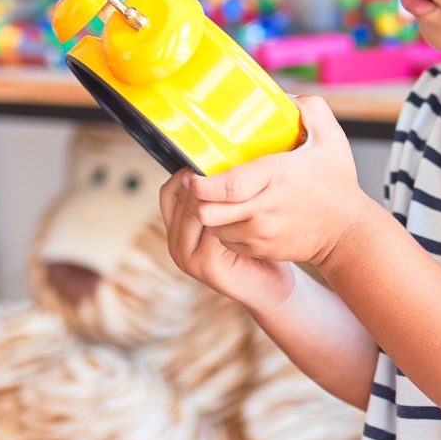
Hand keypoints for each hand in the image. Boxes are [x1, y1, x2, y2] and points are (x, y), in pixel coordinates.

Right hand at [160, 168, 296, 313]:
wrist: (271, 286)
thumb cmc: (254, 245)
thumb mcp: (230, 216)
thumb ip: (217, 196)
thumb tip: (221, 153)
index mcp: (176, 229)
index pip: (169, 191)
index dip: (186, 172)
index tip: (210, 156)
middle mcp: (176, 244)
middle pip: (181, 198)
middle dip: (203, 180)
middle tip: (229, 161)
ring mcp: (187, 257)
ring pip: (195, 211)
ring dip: (215, 194)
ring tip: (239, 178)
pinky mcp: (205, 265)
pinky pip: (212, 229)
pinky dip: (227, 213)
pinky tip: (246, 201)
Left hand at [184, 97, 370, 268]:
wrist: (348, 232)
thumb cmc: (337, 185)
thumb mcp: (331, 138)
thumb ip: (310, 109)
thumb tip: (285, 96)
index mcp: (275, 178)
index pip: (226, 187)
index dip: (200, 183)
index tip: (193, 173)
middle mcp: (264, 209)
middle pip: (208, 212)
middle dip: (195, 199)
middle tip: (197, 184)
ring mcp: (261, 233)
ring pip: (213, 228)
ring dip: (209, 213)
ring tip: (215, 198)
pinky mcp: (261, 249)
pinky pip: (227, 241)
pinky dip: (224, 228)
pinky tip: (233, 214)